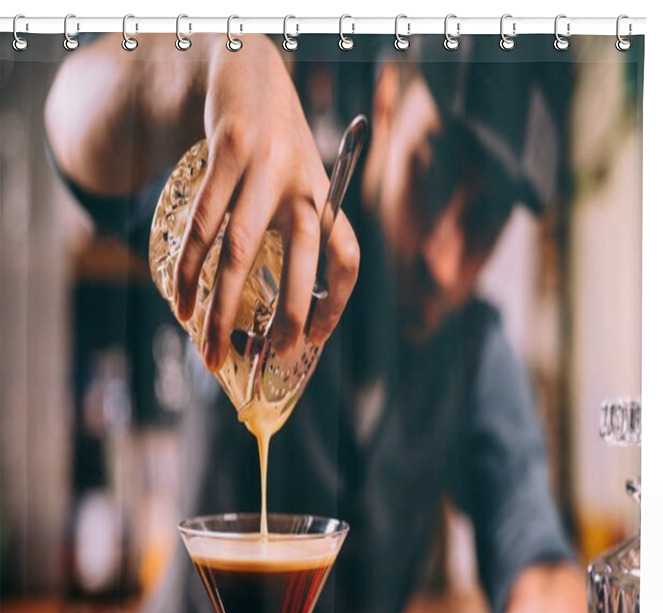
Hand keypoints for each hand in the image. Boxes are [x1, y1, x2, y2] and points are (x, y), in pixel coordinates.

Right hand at [173, 36, 359, 370]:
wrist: (247, 70)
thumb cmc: (272, 146)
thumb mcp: (296, 183)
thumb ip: (288, 230)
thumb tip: (265, 302)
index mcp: (325, 198)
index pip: (347, 257)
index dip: (337, 304)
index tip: (316, 339)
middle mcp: (303, 184)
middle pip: (301, 261)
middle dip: (287, 318)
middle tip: (270, 359)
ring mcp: (265, 165)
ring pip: (240, 251)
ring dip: (223, 309)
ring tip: (211, 353)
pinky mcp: (227, 149)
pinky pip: (203, 223)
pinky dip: (189, 271)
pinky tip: (183, 303)